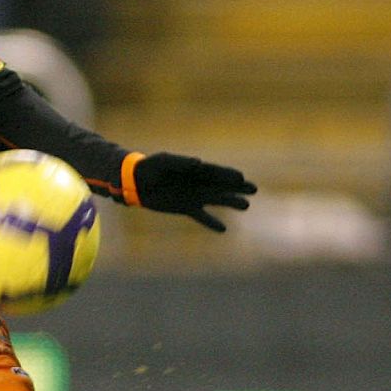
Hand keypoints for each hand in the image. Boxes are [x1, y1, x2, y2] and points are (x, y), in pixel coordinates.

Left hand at [132, 152, 256, 231]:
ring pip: (216, 200)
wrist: (135, 182)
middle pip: (222, 185)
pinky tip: (224, 229)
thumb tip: (199, 163)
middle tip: (254, 189)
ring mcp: (193, 196)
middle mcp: (198, 182)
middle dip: (237, 187)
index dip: (228, 175)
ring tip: (246, 206)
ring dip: (230, 202)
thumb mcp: (164, 161)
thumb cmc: (149, 167)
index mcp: (195, 169)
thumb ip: (181, 162)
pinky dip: (211, 222)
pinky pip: (201, 216)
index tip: (241, 178)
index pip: (216, 172)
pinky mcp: (185, 208)